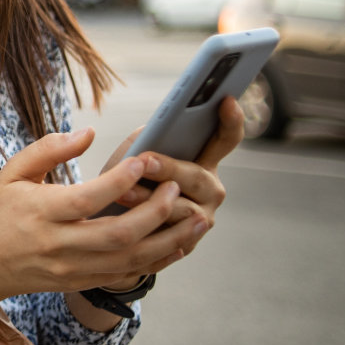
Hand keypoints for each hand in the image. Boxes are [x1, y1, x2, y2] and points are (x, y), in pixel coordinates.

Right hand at [0, 127, 201, 303]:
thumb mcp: (12, 172)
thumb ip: (49, 149)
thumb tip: (88, 133)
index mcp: (40, 212)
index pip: (87, 198)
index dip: (119, 180)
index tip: (144, 159)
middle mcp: (58, 244)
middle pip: (118, 233)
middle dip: (156, 212)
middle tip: (177, 188)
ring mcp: (72, 269)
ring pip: (130, 259)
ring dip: (169, 240)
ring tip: (198, 220)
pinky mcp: (80, 282)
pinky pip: (126, 275)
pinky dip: (155, 262)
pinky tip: (176, 245)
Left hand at [95, 95, 244, 284]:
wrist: (113, 220)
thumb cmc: (126, 176)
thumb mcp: (135, 151)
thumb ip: (148, 139)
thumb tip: (153, 136)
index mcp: (205, 160)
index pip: (226, 139)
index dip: (231, 120)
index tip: (226, 100)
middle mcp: (211, 190)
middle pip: (197, 176)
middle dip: (169, 168)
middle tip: (145, 160)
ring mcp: (202, 219)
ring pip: (182, 209)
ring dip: (151, 201)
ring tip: (124, 193)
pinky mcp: (186, 245)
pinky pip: (170, 238)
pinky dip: (148, 228)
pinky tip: (130, 223)